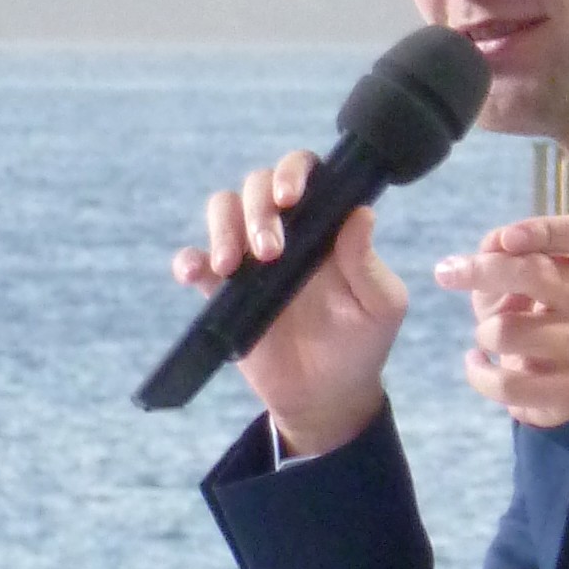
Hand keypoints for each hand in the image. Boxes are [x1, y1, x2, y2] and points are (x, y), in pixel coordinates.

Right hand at [172, 153, 407, 454]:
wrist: (327, 397)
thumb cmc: (362, 344)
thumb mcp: (380, 308)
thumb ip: (368, 263)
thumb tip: (361, 214)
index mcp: (325, 226)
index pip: (306, 174)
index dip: (293, 172)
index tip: (291, 197)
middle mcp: (287, 231)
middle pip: (256, 186)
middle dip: (257, 210)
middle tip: (269, 252)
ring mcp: (251, 258)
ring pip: (223, 211)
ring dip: (223, 229)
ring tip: (232, 266)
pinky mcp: (224, 291)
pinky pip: (196, 262)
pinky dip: (189, 260)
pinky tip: (195, 273)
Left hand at [433, 212, 568, 428]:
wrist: (548, 381)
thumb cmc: (526, 314)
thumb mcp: (507, 275)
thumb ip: (499, 251)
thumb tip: (494, 245)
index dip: (547, 231)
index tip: (506, 239)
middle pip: (536, 274)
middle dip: (481, 272)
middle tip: (446, 274)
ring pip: (509, 331)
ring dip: (483, 333)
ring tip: (486, 337)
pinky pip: (509, 383)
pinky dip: (478, 373)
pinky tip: (478, 364)